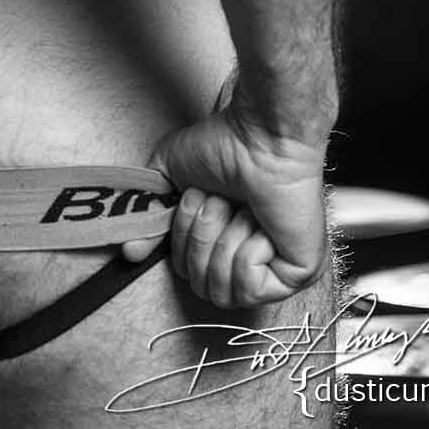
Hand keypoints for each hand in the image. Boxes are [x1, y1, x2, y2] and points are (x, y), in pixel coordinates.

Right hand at [121, 102, 328, 308]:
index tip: (197, 199)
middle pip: (203, 288)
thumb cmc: (225, 147)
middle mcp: (250, 261)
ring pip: (224, 290)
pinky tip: (262, 221)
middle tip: (221, 201)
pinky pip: (250, 286)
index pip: (189, 275)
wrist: (260, 139)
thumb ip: (149, 216)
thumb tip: (130, 252)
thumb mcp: (170, 175)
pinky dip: (247, 248)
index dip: (184, 241)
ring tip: (242, 208)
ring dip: (225, 240)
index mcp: (224, 244)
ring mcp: (276, 271)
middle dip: (203, 238)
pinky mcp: (298, 274)